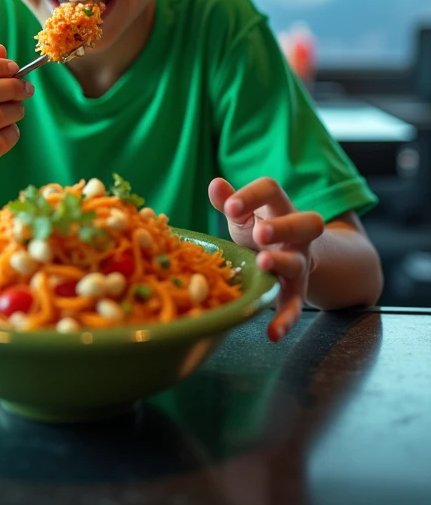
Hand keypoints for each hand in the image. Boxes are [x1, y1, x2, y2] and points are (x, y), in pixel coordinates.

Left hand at [208, 176, 323, 341]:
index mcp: (278, 207)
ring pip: (298, 262)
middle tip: (260, 233)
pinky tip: (273, 334)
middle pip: (304, 223)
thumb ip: (230, 200)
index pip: (271, 190)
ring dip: (281, 264)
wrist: (289, 253)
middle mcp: (295, 233)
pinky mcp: (296, 289)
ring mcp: (298, 261)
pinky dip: (286, 320)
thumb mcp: (244, 213)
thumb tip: (215, 184)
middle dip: (283, 227)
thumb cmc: (258, 227)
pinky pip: (295, 304)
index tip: (229, 207)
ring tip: (262, 264)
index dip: (252, 195)